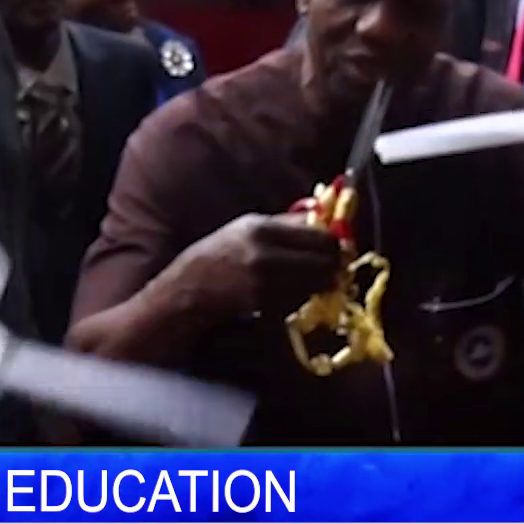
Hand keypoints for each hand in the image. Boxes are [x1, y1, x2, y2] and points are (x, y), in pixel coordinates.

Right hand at [165, 213, 342, 322]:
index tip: (335, 248)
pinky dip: (302, 297)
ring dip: (318, 283)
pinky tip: (289, 293)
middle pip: (324, 261)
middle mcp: (265, 255)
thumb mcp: (248, 227)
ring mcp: (266, 284)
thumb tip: (325, 217)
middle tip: (330, 269)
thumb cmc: (218, 255)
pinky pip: (300, 300)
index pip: (320, 236)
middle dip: (331, 266)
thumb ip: (287, 222)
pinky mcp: (265, 306)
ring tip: (306, 280)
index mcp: (262, 229)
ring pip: (316, 283)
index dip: (334, 243)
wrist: (188, 290)